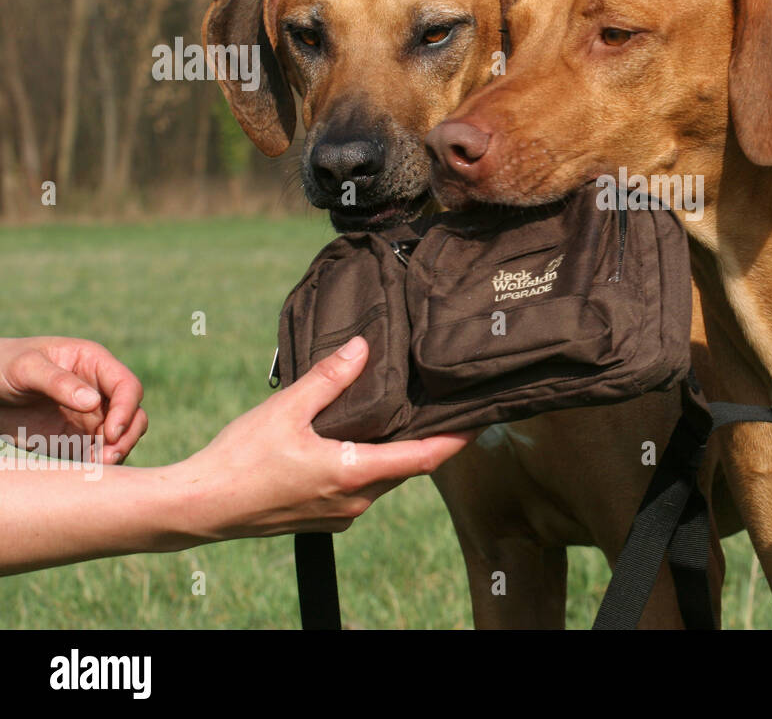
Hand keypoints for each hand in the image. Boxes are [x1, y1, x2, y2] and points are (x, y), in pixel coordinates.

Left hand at [0, 337, 146, 463]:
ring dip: (116, 451)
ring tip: (97, 464)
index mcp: (94, 364)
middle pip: (133, 413)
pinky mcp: (76, 439)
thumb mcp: (26, 367)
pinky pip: (98, 453)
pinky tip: (86, 469)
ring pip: (121, 436)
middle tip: (109, 455)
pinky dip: (99, 463)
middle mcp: (99, 390)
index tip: (111, 433)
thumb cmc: (2, 366)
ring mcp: (89, 416)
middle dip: (127, 434)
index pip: (127, 386)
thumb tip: (94, 402)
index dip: (126, 409)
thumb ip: (58, 382)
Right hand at [177, 336, 469, 539]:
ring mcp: (339, 513)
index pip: (424, 458)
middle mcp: (355, 500)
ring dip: (396, 453)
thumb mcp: (287, 409)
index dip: (455, 440)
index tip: (479, 422)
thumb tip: (363, 347)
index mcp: (354, 473)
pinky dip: (370, 465)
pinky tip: (359, 442)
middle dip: (428, 442)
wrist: (200, 507)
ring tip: (406, 420)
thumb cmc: (240, 460)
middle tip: (444, 410)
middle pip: (407, 468)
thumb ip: (330, 378)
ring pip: (383, 479)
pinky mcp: (322, 517)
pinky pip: (360, 489)